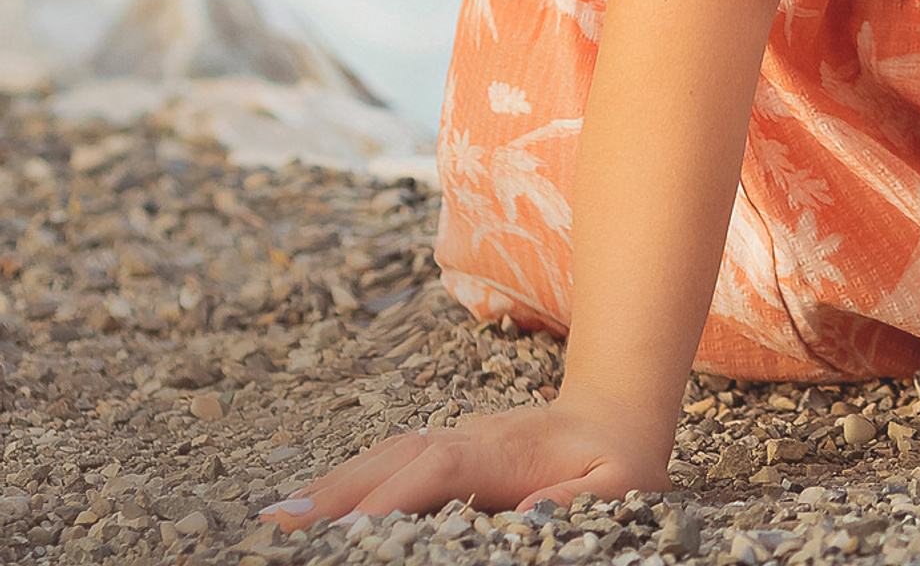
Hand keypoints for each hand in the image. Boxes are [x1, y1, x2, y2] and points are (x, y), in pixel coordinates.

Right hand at [268, 393, 667, 523]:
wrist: (617, 410)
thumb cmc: (618, 460)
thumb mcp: (622, 484)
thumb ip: (579, 499)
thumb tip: (532, 508)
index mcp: (501, 451)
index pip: (436, 469)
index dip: (391, 495)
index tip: (349, 529)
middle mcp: (466, 437)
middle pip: (392, 460)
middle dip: (336, 494)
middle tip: (277, 530)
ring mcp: (451, 437)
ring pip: (381, 457)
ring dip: (330, 487)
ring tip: (275, 522)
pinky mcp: (444, 446)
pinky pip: (386, 460)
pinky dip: (346, 480)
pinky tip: (312, 504)